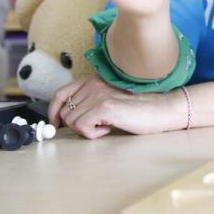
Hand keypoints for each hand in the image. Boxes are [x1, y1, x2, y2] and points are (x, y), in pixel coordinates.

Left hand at [48, 75, 182, 138]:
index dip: (53, 111)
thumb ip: (89, 103)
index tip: (55, 125)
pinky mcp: (104, 107)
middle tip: (96, 126)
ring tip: (106, 125)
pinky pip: (82, 127)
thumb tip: (65, 119)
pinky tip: (109, 128)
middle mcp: (93, 84)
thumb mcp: (108, 101)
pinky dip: (92, 134)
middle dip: (76, 124)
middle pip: (65, 112)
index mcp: (93, 80)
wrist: (159, 110)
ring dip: (86, 129)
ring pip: (72, 121)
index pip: (61, 93)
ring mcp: (98, 94)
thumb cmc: (137, 110)